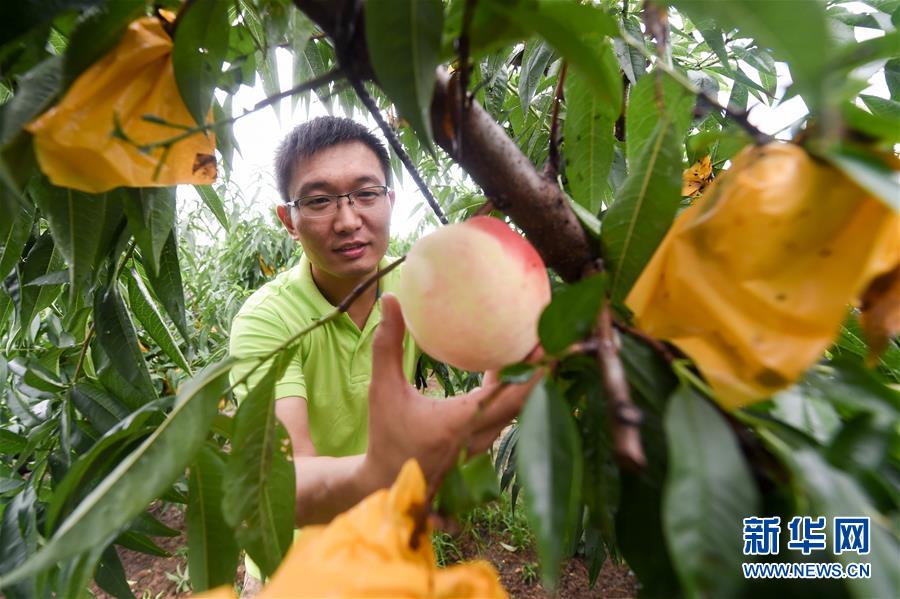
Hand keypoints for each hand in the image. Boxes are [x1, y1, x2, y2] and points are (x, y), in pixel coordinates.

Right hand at [362, 293, 543, 488]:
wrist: (389, 483)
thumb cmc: (386, 437)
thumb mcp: (383, 390)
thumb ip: (387, 346)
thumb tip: (391, 301)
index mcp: (461, 421)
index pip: (511, 394)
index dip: (535, 371)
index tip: (552, 344)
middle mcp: (481, 434)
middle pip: (526, 398)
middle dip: (543, 368)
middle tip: (556, 333)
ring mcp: (485, 441)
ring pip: (519, 407)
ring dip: (532, 379)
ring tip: (540, 343)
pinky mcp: (483, 442)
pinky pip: (507, 411)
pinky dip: (515, 389)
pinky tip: (510, 362)